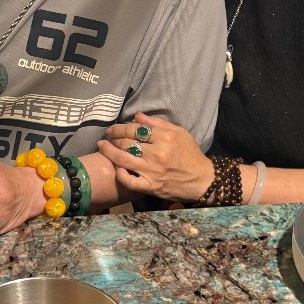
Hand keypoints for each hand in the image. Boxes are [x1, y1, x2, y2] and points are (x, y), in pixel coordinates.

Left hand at [97, 112, 213, 202]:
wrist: (202, 180)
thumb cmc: (191, 154)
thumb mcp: (180, 133)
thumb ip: (158, 123)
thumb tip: (137, 116)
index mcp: (164, 137)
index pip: (135, 129)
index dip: (121, 128)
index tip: (113, 129)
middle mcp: (156, 153)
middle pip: (127, 143)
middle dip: (113, 138)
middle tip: (106, 136)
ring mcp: (152, 171)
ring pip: (123, 159)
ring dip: (109, 152)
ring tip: (102, 147)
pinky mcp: (150, 187)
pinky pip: (129, 181)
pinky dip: (120, 174)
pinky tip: (116, 168)